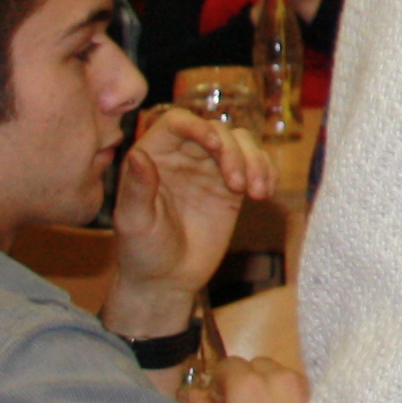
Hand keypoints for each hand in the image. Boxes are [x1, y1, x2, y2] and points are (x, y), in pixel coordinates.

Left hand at [107, 105, 277, 334]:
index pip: (177, 122)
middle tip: (238, 185)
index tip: (215, 146)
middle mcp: (183, 156)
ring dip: (255, 162)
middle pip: (217, 130)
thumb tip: (137, 156)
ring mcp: (210, 169)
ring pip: (242, 143)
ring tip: (256, 193)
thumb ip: (136, 189)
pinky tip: (265, 193)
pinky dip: (267, 172)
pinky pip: (257, 165)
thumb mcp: (134, 223)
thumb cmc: (141, 252)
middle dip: (233, 152)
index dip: (198, 126)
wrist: (167, 280)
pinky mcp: (232, 187)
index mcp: (153, 156)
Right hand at [199, 352, 307, 402]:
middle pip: (254, 365)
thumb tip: (193, 393)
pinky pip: (294, 383)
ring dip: (266, 385)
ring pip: (277, 372)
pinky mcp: (316, 394)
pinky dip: (285, 392)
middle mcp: (277, 375)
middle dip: (244, 382)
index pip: (228, 364)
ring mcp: (300, 383)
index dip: (220, 382)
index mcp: (248, 384)